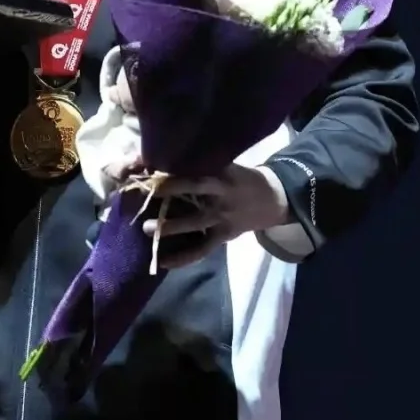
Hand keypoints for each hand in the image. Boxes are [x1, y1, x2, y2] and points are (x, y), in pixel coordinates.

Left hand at [143, 165, 290, 268]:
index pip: (198, 163)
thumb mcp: (226, 165)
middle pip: (196, 187)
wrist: (272, 199)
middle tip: (147, 190)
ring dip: (171, 226)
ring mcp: (223, 216)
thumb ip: (203, 165)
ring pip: (196, 222)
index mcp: (222, 171)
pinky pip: (202, 249)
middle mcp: (222, 192)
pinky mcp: (224, 236)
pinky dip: (183, 257)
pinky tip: (163, 261)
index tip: (153, 163)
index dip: (177, 163)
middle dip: (171, 188)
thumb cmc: (240, 178)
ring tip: (146, 228)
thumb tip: (166, 158)